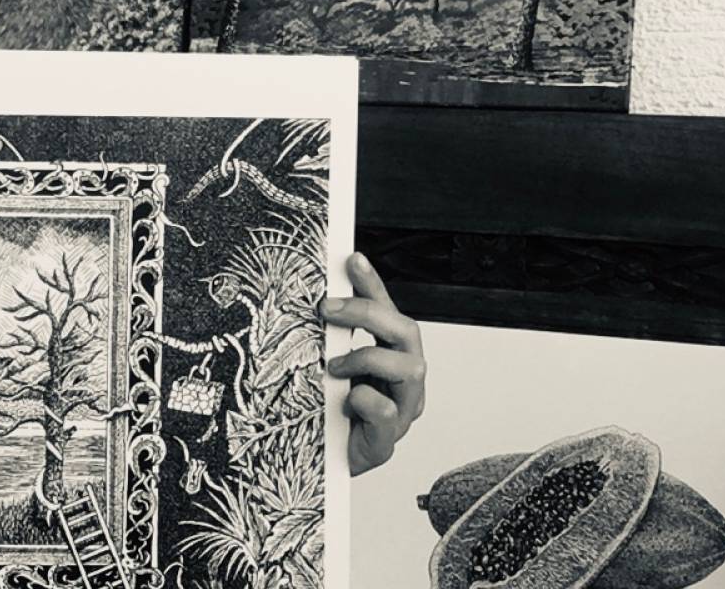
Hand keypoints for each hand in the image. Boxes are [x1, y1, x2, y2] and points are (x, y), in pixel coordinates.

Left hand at [321, 252, 425, 475]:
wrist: (327, 463)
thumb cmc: (333, 411)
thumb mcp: (329, 367)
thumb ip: (330, 338)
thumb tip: (315, 300)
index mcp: (391, 355)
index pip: (388, 310)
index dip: (372, 283)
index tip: (351, 259)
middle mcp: (405, 378)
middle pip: (407, 331)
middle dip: (368, 314)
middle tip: (327, 309)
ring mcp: (402, 409)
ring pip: (409, 369)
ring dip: (368, 358)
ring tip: (335, 366)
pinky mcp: (388, 440)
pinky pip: (389, 413)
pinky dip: (367, 401)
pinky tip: (348, 401)